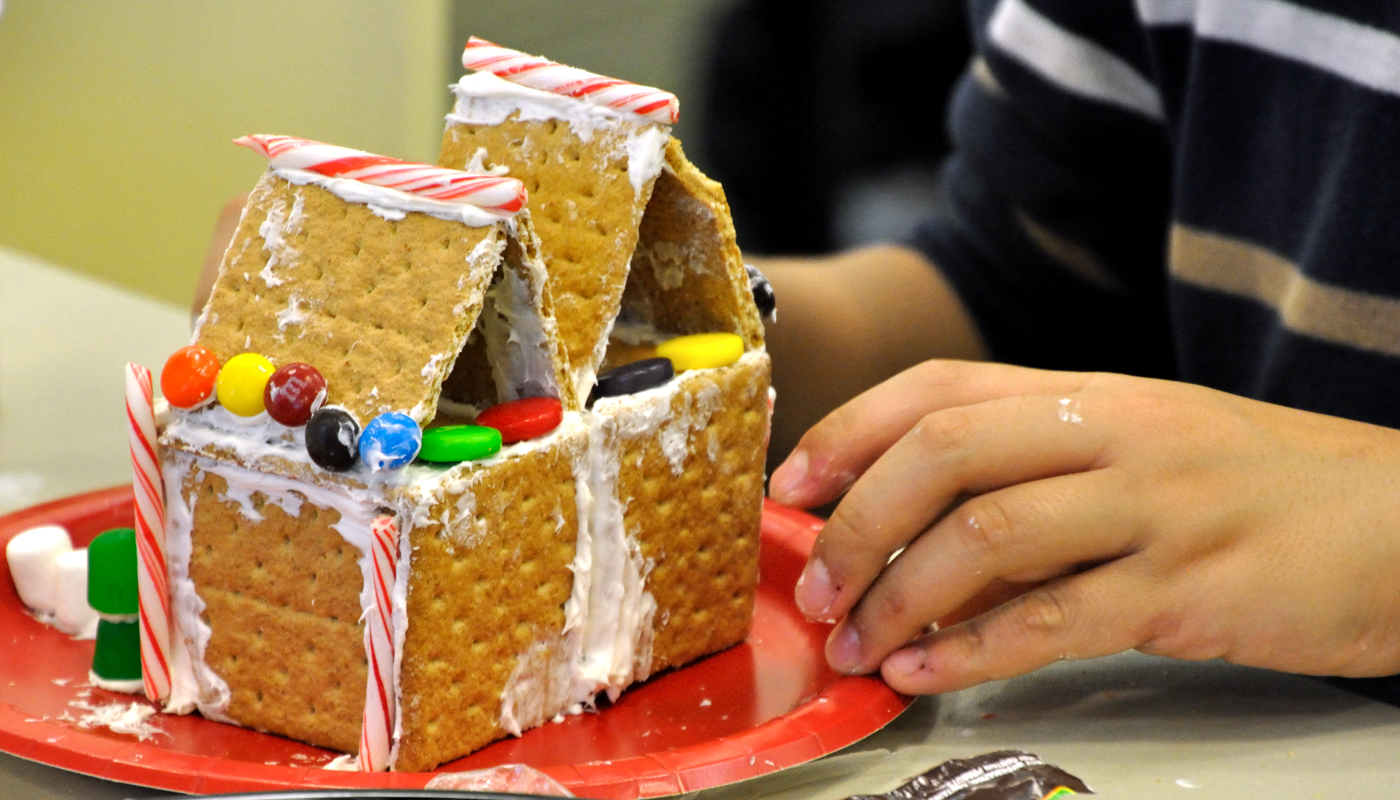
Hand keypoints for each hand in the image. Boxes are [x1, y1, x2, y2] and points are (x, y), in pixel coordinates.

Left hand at [769, 360, 1399, 693]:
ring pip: (988, 534)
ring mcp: (1152, 505)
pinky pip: (1056, 616)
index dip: (850, 432)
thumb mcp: (1141, 453)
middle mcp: (1112, 433)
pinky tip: (926, 672)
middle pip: (944, 452)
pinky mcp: (1190, 586)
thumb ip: (1035, 481)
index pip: (940, 389)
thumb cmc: (1258, 489)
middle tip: (814, 588)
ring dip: (899, 595)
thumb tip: (916, 541)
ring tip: (857, 644)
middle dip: (855, 522)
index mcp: (1090, 393)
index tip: (792, 484)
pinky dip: (974, 649)